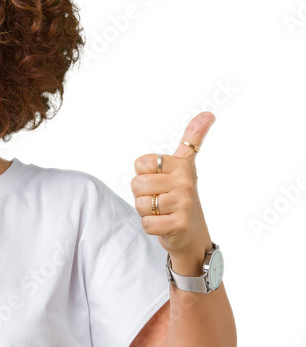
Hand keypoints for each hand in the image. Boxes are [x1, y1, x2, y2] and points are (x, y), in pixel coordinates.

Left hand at [130, 111, 214, 270]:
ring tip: (162, 212)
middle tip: (159, 200)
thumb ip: (193, 139)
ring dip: (146, 212)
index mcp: (182, 165)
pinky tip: (164, 225)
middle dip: (142, 196)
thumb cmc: (181, 197)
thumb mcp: (186, 165)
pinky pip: (147, 223)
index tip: (159, 182)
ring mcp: (183, 203)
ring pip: (141, 204)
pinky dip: (150, 227)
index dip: (143, 176)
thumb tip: (208, 113)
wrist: (193, 234)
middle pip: (137, 184)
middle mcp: (185, 181)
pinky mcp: (179, 224)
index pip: (141, 164)